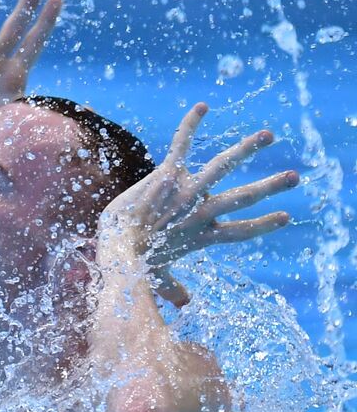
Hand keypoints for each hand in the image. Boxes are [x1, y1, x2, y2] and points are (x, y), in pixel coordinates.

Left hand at [98, 102, 296, 300]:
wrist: (115, 248)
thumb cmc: (131, 262)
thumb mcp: (156, 275)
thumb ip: (172, 288)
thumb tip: (183, 306)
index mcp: (201, 235)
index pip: (240, 231)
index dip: (262, 224)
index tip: (285, 217)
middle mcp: (199, 212)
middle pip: (241, 198)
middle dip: (270, 187)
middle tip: (296, 177)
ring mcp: (185, 192)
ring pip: (222, 166)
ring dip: (247, 149)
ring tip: (269, 135)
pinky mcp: (167, 175)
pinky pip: (181, 145)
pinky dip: (191, 125)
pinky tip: (202, 105)